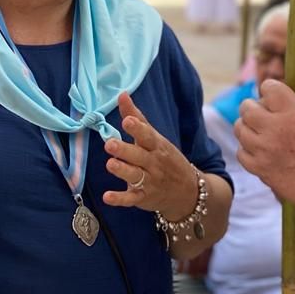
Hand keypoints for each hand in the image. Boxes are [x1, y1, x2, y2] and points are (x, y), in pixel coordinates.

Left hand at [102, 92, 197, 219]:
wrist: (187, 191)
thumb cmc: (164, 158)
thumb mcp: (155, 137)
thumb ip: (136, 117)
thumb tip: (121, 94)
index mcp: (156, 145)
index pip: (147, 135)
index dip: (137, 128)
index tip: (126, 121)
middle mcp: (153, 163)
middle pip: (138, 156)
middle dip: (124, 150)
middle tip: (109, 144)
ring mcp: (149, 181)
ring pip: (134, 176)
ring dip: (122, 171)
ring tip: (110, 164)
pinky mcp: (143, 198)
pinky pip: (131, 199)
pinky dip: (120, 199)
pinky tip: (107, 197)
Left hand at [235, 74, 294, 217]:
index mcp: (292, 114)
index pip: (268, 87)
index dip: (273, 89)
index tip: (279, 97)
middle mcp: (273, 130)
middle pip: (247, 106)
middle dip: (258, 106)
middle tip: (270, 115)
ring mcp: (262, 150)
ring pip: (239, 127)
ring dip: (250, 126)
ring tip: (264, 132)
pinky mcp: (258, 169)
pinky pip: (240, 152)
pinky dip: (248, 149)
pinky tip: (262, 150)